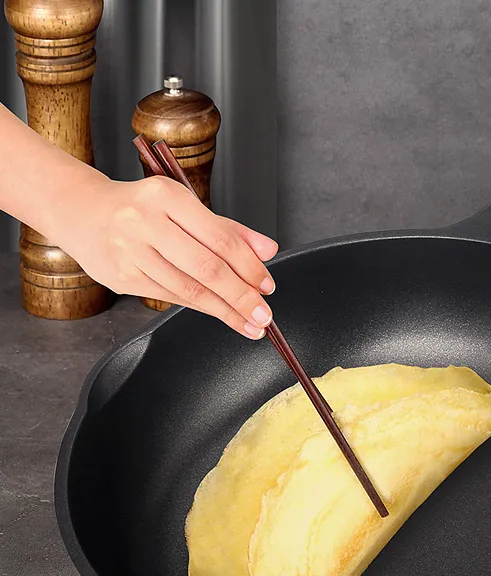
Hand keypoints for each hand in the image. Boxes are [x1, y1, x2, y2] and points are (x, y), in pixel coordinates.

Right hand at [60, 174, 278, 338]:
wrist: (82, 212)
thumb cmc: (141, 209)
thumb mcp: (184, 207)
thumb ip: (227, 229)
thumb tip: (268, 250)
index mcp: (168, 197)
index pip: (221, 238)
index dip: (249, 266)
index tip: (267, 285)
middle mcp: (146, 222)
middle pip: (207, 268)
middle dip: (241, 296)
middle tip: (263, 315)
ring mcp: (131, 251)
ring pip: (189, 288)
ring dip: (224, 310)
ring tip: (248, 323)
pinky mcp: (122, 276)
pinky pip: (171, 296)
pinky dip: (200, 307)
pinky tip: (219, 313)